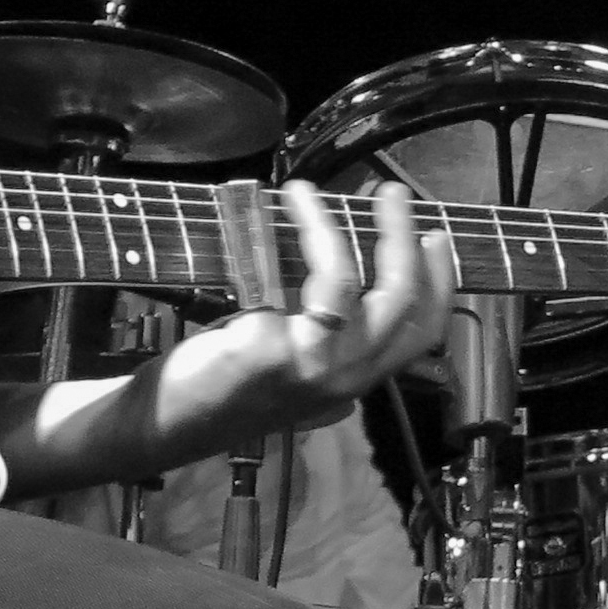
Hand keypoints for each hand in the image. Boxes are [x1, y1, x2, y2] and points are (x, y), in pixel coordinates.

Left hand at [146, 182, 455, 457]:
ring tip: (347, 189)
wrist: (168, 419)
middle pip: (405, 305)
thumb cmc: (222, 388)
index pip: (420, 335)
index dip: (439, 284)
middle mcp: (347, 379)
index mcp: (353, 380)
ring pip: (370, 286)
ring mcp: (319, 367)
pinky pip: (321, 276)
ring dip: (372, 229)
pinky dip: (316, 227)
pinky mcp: (285, 350)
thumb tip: (339, 285)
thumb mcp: (290, 367)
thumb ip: (323, 341)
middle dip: (407, 241)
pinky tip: (295, 198)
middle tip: (394, 195)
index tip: (436, 240)